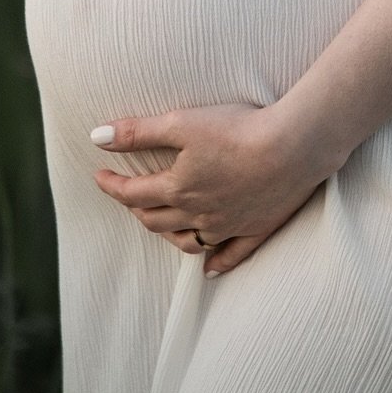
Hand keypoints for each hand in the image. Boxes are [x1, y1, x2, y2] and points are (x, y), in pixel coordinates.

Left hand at [91, 103, 334, 276]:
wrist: (295, 146)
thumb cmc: (238, 130)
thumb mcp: (182, 123)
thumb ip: (138, 132)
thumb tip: (95, 137)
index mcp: (178, 188)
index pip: (133, 193)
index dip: (112, 185)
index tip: (99, 176)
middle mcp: (199, 214)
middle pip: (157, 221)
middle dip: (137, 208)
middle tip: (130, 196)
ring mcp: (228, 225)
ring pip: (189, 242)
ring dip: (171, 236)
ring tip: (163, 226)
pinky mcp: (257, 229)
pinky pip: (231, 255)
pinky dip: (216, 263)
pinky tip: (208, 269)